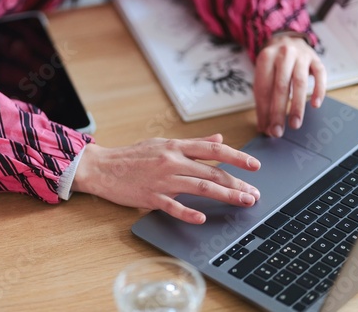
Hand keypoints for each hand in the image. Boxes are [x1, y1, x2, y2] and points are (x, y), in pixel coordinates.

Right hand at [71, 134, 260, 224]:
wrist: (103, 166)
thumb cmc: (134, 155)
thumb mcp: (164, 143)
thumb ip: (193, 143)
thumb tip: (218, 139)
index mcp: (176, 147)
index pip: (213, 149)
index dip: (236, 157)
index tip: (254, 165)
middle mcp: (172, 161)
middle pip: (211, 171)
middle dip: (237, 182)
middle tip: (254, 193)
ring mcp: (162, 179)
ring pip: (200, 187)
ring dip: (225, 195)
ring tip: (243, 201)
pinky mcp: (150, 197)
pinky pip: (172, 206)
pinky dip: (188, 212)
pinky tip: (202, 218)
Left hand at [253, 34, 326, 137]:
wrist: (287, 38)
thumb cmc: (273, 64)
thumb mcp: (263, 75)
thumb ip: (263, 99)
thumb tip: (265, 128)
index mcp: (265, 58)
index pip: (263, 89)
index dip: (264, 111)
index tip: (266, 129)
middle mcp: (283, 55)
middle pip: (281, 87)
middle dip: (278, 112)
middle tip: (278, 131)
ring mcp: (301, 56)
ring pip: (300, 82)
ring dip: (297, 106)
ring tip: (295, 124)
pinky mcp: (316, 59)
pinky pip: (320, 75)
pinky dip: (319, 90)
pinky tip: (316, 105)